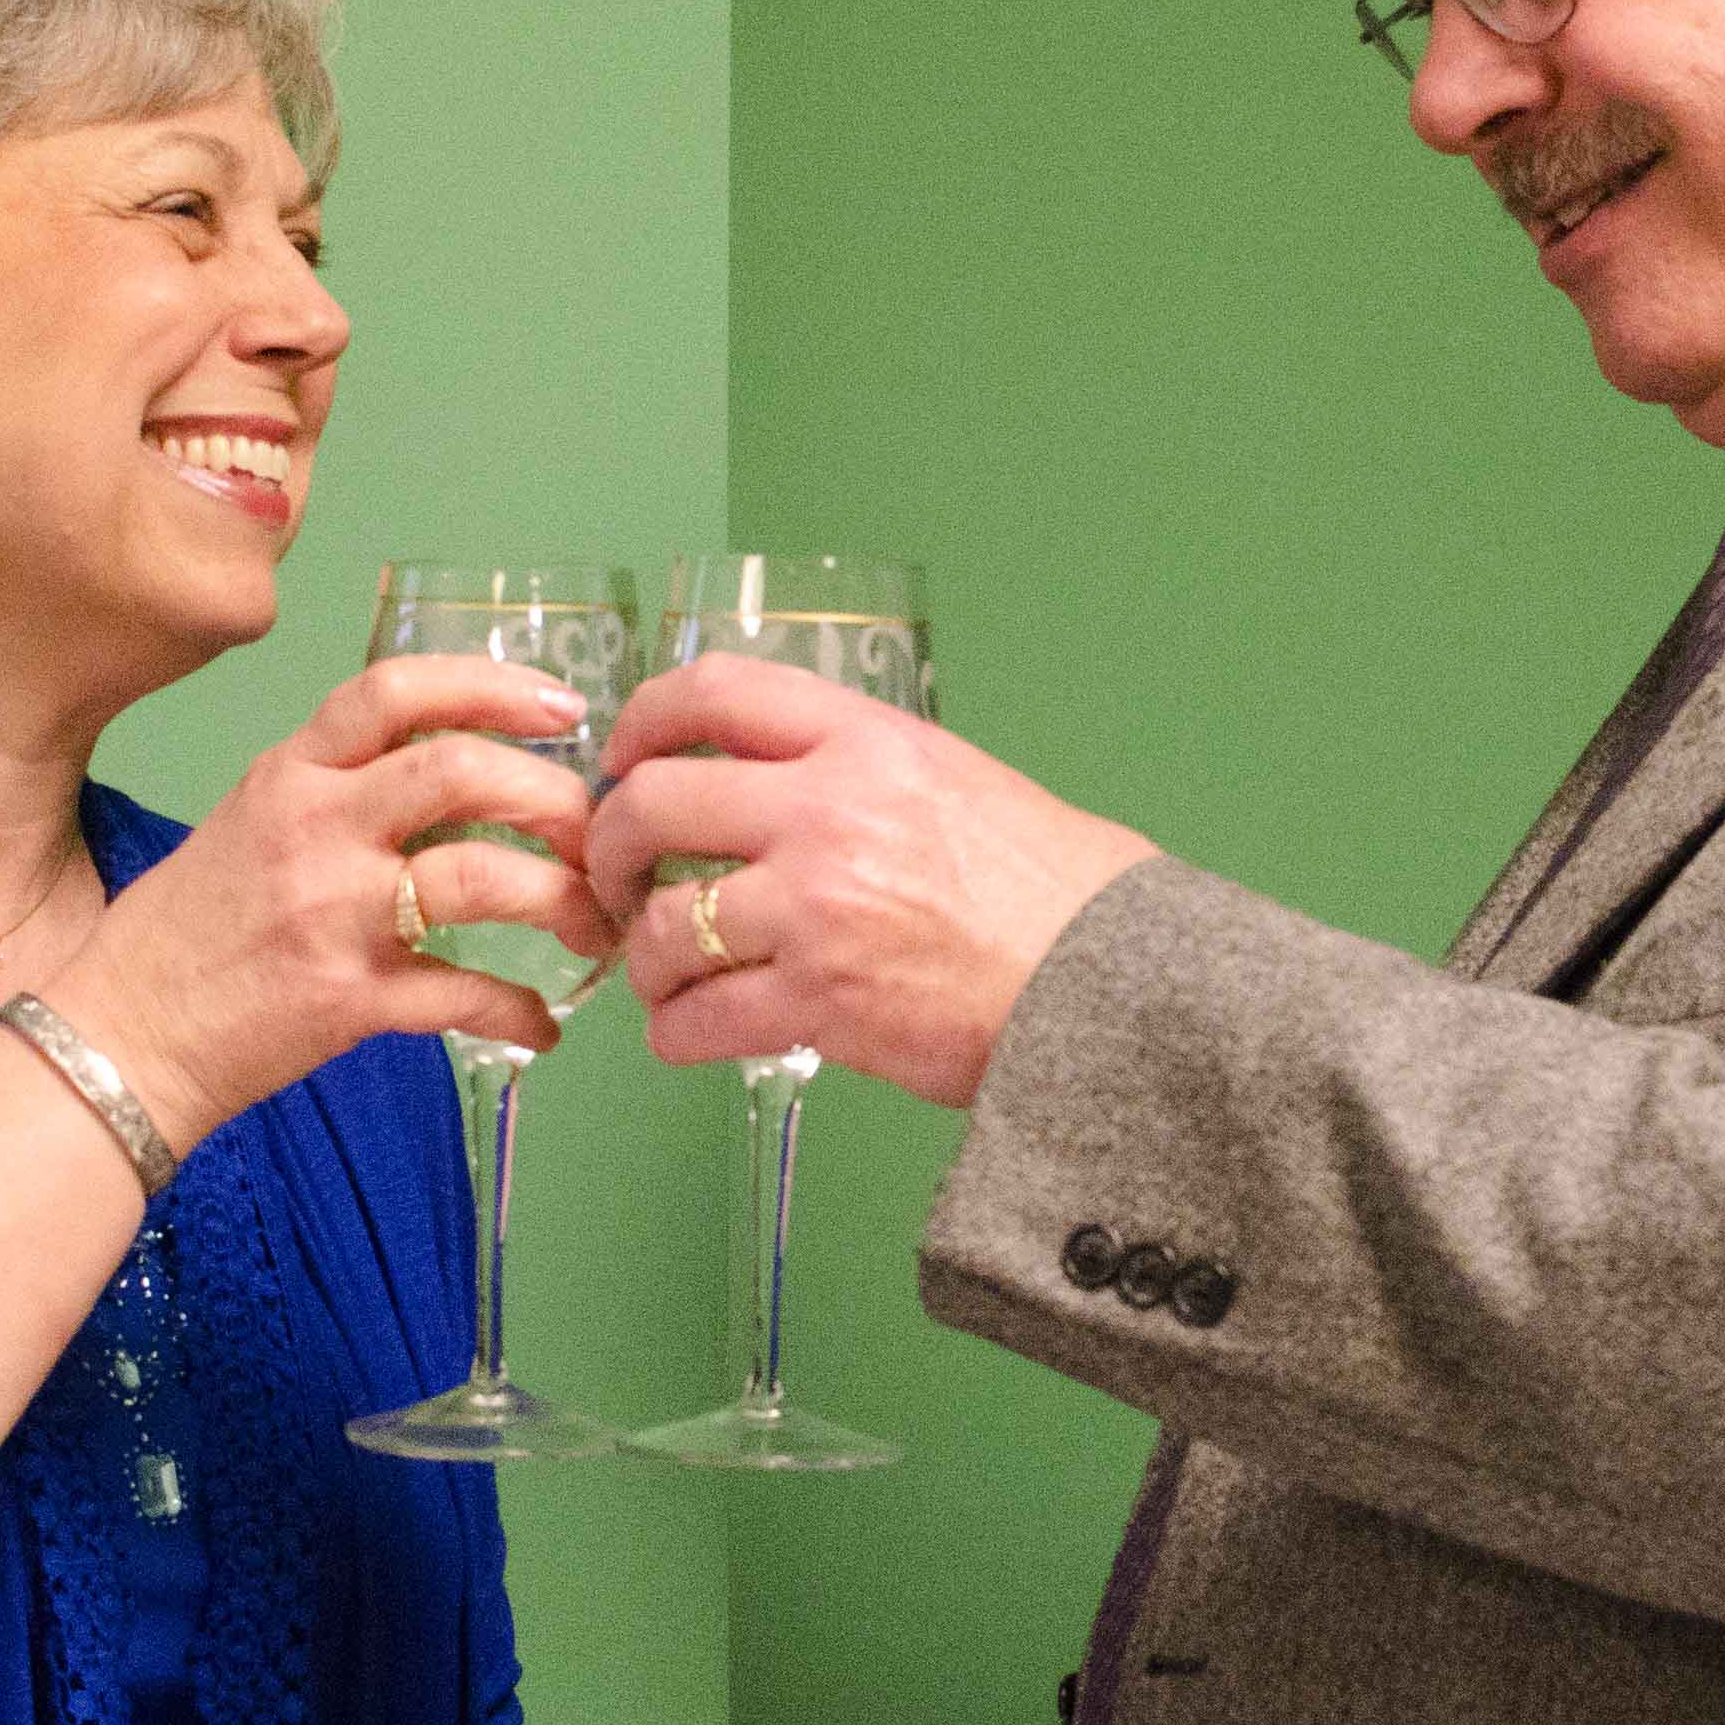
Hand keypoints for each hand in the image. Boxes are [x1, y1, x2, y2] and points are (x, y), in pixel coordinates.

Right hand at [40, 655, 621, 1149]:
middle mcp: (313, 827)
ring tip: (596, 923)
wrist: (116, 1040)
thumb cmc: (189, 932)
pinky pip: (463, 994)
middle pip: (462, 772)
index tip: (566, 706)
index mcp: (291, 773)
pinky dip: (520, 1011)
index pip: (396, 689)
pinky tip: (544, 1025)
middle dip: (554, 797)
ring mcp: (332, 913)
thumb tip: (459, 766)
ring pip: (480, 877)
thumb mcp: (250, 821)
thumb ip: (341, 786)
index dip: (494, 684)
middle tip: (600, 832)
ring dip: (562, 898)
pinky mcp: (347, 999)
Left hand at [588, 654, 1157, 1105]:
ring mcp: (815, 907)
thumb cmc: (1056, 892)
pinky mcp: (818, 1002)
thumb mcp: (958, 779)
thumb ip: (860, 771)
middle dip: (610, 848)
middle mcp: (826, 809)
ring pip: (659, 924)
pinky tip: (693, 1033)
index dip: (641, 723)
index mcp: (866, 739)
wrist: (1114, 984)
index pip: (712, 691)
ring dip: (644, 958)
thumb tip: (776, 785)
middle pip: (652, 803)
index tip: (625, 761)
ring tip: (666, 976)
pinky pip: (694, 1018)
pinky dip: (675, 1034)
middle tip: (618, 880)